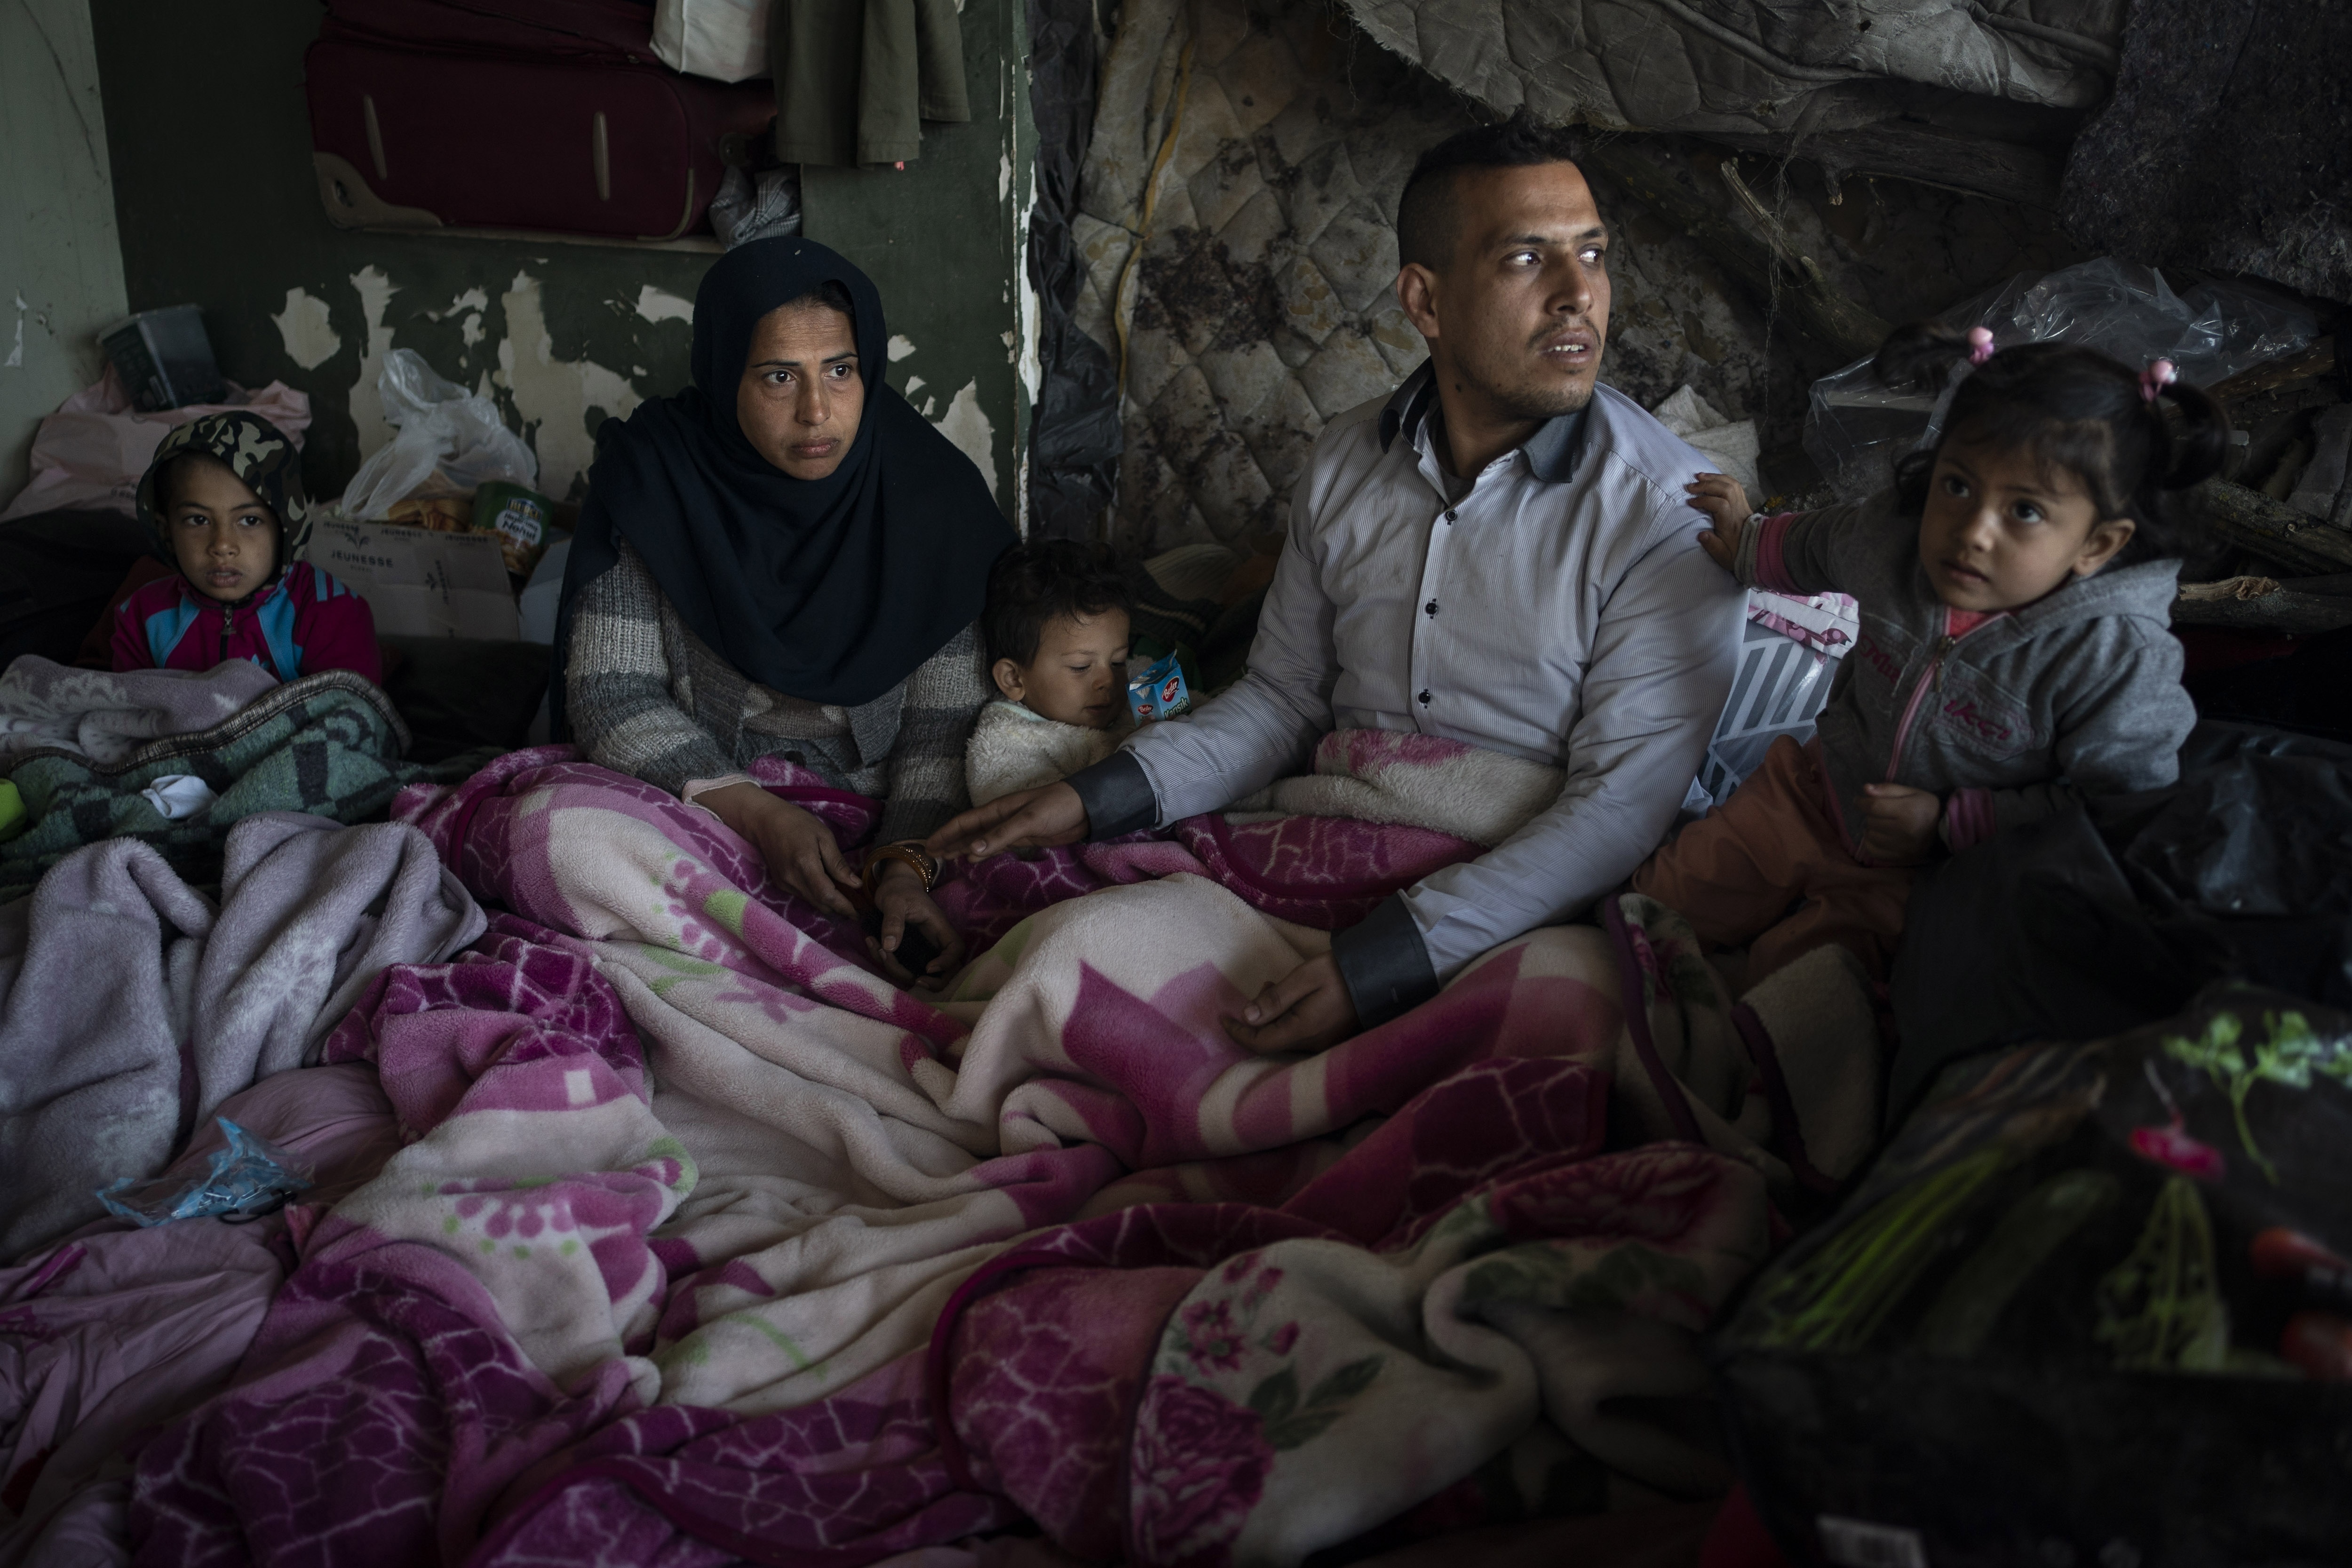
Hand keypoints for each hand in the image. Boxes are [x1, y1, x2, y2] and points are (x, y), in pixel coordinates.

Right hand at [696, 782, 860, 922]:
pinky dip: (817, 896)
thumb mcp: (824, 837)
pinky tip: (826, 887)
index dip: (844, 906)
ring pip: (812, 902)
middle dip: (839, 908)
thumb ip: (838, 863)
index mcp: (805, 865)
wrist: (765, 821)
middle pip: (820, 904)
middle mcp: (792, 879)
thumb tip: (855, 884)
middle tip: (856, 905)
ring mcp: (784, 884)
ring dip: (828, 903)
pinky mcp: (780, 884)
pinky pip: (803, 896)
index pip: (827, 895)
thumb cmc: (798, 823)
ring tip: (845, 896)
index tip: (858, 912)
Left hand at [869, 858, 964, 988]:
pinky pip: (903, 966)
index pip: (955, 949)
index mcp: (939, 927)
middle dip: (932, 982)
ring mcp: (923, 948)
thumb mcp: (894, 901)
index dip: (947, 963)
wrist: (892, 885)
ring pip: (921, 972)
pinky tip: (872, 945)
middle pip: (947, 969)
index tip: (927, 968)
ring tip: (878, 950)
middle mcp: (934, 941)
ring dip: (899, 971)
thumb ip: (893, 922)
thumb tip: (890, 947)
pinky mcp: (909, 952)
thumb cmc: (898, 889)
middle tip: (913, 981)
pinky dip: (887, 963)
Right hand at [926, 781, 1089, 861]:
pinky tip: (973, 859)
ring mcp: (1011, 828)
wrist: (1085, 809)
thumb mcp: (1028, 820)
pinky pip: (996, 846)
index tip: (929, 845)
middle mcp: (1000, 818)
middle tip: (930, 855)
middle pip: (968, 831)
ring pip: (980, 840)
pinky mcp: (1023, 838)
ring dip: (962, 848)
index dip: (946, 833)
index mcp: (998, 809)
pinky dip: (983, 853)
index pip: (965, 821)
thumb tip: (972, 849)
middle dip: (949, 841)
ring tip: (944, 858)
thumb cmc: (1057, 806)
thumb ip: (1001, 835)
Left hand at [1222, 954, 1359, 1054]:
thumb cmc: (1340, 972)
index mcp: (1302, 1030)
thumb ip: (1275, 1000)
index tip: (1223, 1017)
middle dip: (1256, 1019)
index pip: (1258, 1042)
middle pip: (1270, 1041)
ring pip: (1283, 1037)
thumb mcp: (1304, 978)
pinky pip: (1298, 1034)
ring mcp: (1322, 1043)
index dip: (1237, 1032)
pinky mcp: (1330, 1038)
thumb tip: (1248, 1017)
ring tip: (1277, 987)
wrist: (1378, 974)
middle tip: (1264, 987)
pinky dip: (1286, 1019)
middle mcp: (1311, 1044)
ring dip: (1272, 1016)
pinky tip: (1291, 999)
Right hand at [1686, 472, 1752, 571]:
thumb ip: (1712, 545)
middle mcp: (1737, 510)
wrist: (1756, 548)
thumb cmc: (1737, 551)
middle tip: (1690, 486)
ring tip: (1699, 476)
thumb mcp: (1723, 556)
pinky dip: (1722, 478)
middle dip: (1707, 485)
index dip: (1704, 500)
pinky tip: (1712, 478)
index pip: (1719, 504)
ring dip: (1714, 478)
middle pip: (1725, 489)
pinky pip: (1734, 484)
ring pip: (1731, 484)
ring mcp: (1741, 503)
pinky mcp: (1742, 500)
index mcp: (1731, 523)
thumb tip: (1701, 534)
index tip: (1691, 503)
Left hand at [1858, 783, 1941, 865]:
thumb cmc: (1925, 808)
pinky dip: (1871, 842)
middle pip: (1871, 821)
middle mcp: (1904, 831)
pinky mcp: (1900, 858)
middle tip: (1880, 812)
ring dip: (1872, 828)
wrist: (1942, 831)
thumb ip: (1888, 789)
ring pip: (1870, 835)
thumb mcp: (1912, 792)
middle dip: (1871, 814)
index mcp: (1908, 811)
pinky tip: (1879, 836)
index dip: (1862, 802)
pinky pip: (1873, 851)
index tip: (1858, 800)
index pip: (1874, 806)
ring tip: (1882, 824)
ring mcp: (1902, 847)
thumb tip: (1866, 789)